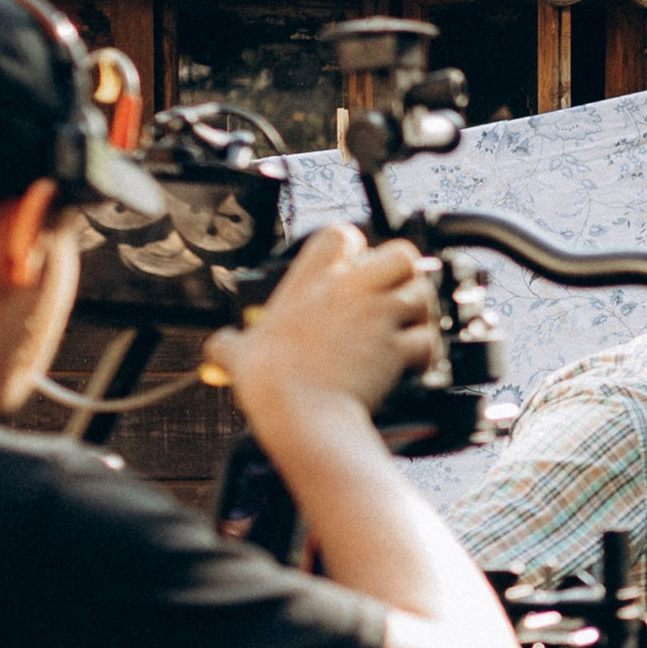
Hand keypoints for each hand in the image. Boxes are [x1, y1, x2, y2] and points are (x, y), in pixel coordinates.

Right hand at [220, 224, 438, 436]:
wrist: (300, 413)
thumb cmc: (271, 384)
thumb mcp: (238, 356)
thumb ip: (229, 344)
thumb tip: (218, 347)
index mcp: (310, 282)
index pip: (342, 234)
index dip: (355, 248)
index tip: (351, 268)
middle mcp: (349, 291)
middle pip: (402, 253)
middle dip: (407, 271)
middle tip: (395, 292)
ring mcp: (376, 317)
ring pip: (423, 292)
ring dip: (421, 311)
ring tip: (407, 327)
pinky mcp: (396, 348)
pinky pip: (429, 339)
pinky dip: (427, 350)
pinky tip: (414, 360)